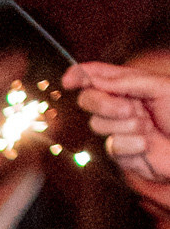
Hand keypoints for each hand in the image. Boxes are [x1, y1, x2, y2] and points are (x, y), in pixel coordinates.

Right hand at [67, 61, 169, 194]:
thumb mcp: (159, 87)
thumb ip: (126, 81)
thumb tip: (95, 78)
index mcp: (128, 86)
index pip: (96, 76)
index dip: (80, 75)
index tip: (69, 79)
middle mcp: (120, 106)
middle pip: (88, 100)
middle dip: (103, 103)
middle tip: (129, 108)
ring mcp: (118, 129)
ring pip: (97, 125)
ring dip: (124, 126)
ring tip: (147, 127)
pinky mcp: (122, 152)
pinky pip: (111, 146)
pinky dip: (131, 145)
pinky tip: (147, 145)